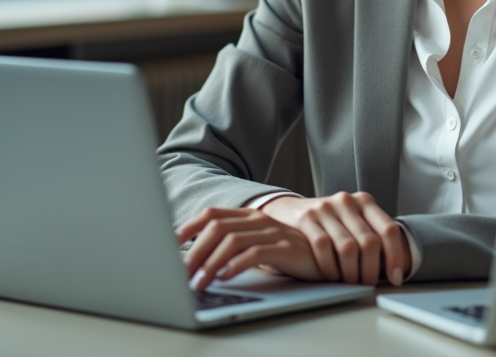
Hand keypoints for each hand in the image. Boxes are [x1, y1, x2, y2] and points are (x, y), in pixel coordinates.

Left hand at [176, 207, 323, 290]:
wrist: (324, 256)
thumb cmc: (285, 254)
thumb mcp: (255, 245)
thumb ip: (231, 246)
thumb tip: (195, 262)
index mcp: (248, 215)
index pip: (212, 214)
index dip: (189, 226)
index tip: (171, 244)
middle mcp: (258, 219)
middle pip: (216, 228)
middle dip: (195, 252)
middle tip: (182, 274)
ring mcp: (272, 231)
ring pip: (231, 241)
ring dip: (211, 262)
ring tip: (200, 281)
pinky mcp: (284, 247)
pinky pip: (254, 252)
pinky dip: (235, 265)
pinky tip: (225, 277)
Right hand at [262, 191, 410, 285]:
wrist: (290, 212)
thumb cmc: (329, 223)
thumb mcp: (353, 221)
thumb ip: (371, 236)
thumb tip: (395, 269)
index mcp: (365, 201)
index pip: (388, 229)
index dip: (395, 257)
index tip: (396, 278)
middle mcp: (347, 201)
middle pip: (369, 242)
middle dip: (371, 270)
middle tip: (369, 284)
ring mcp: (326, 208)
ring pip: (347, 247)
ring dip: (351, 272)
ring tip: (350, 282)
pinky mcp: (307, 217)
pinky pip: (323, 246)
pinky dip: (330, 266)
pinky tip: (331, 275)